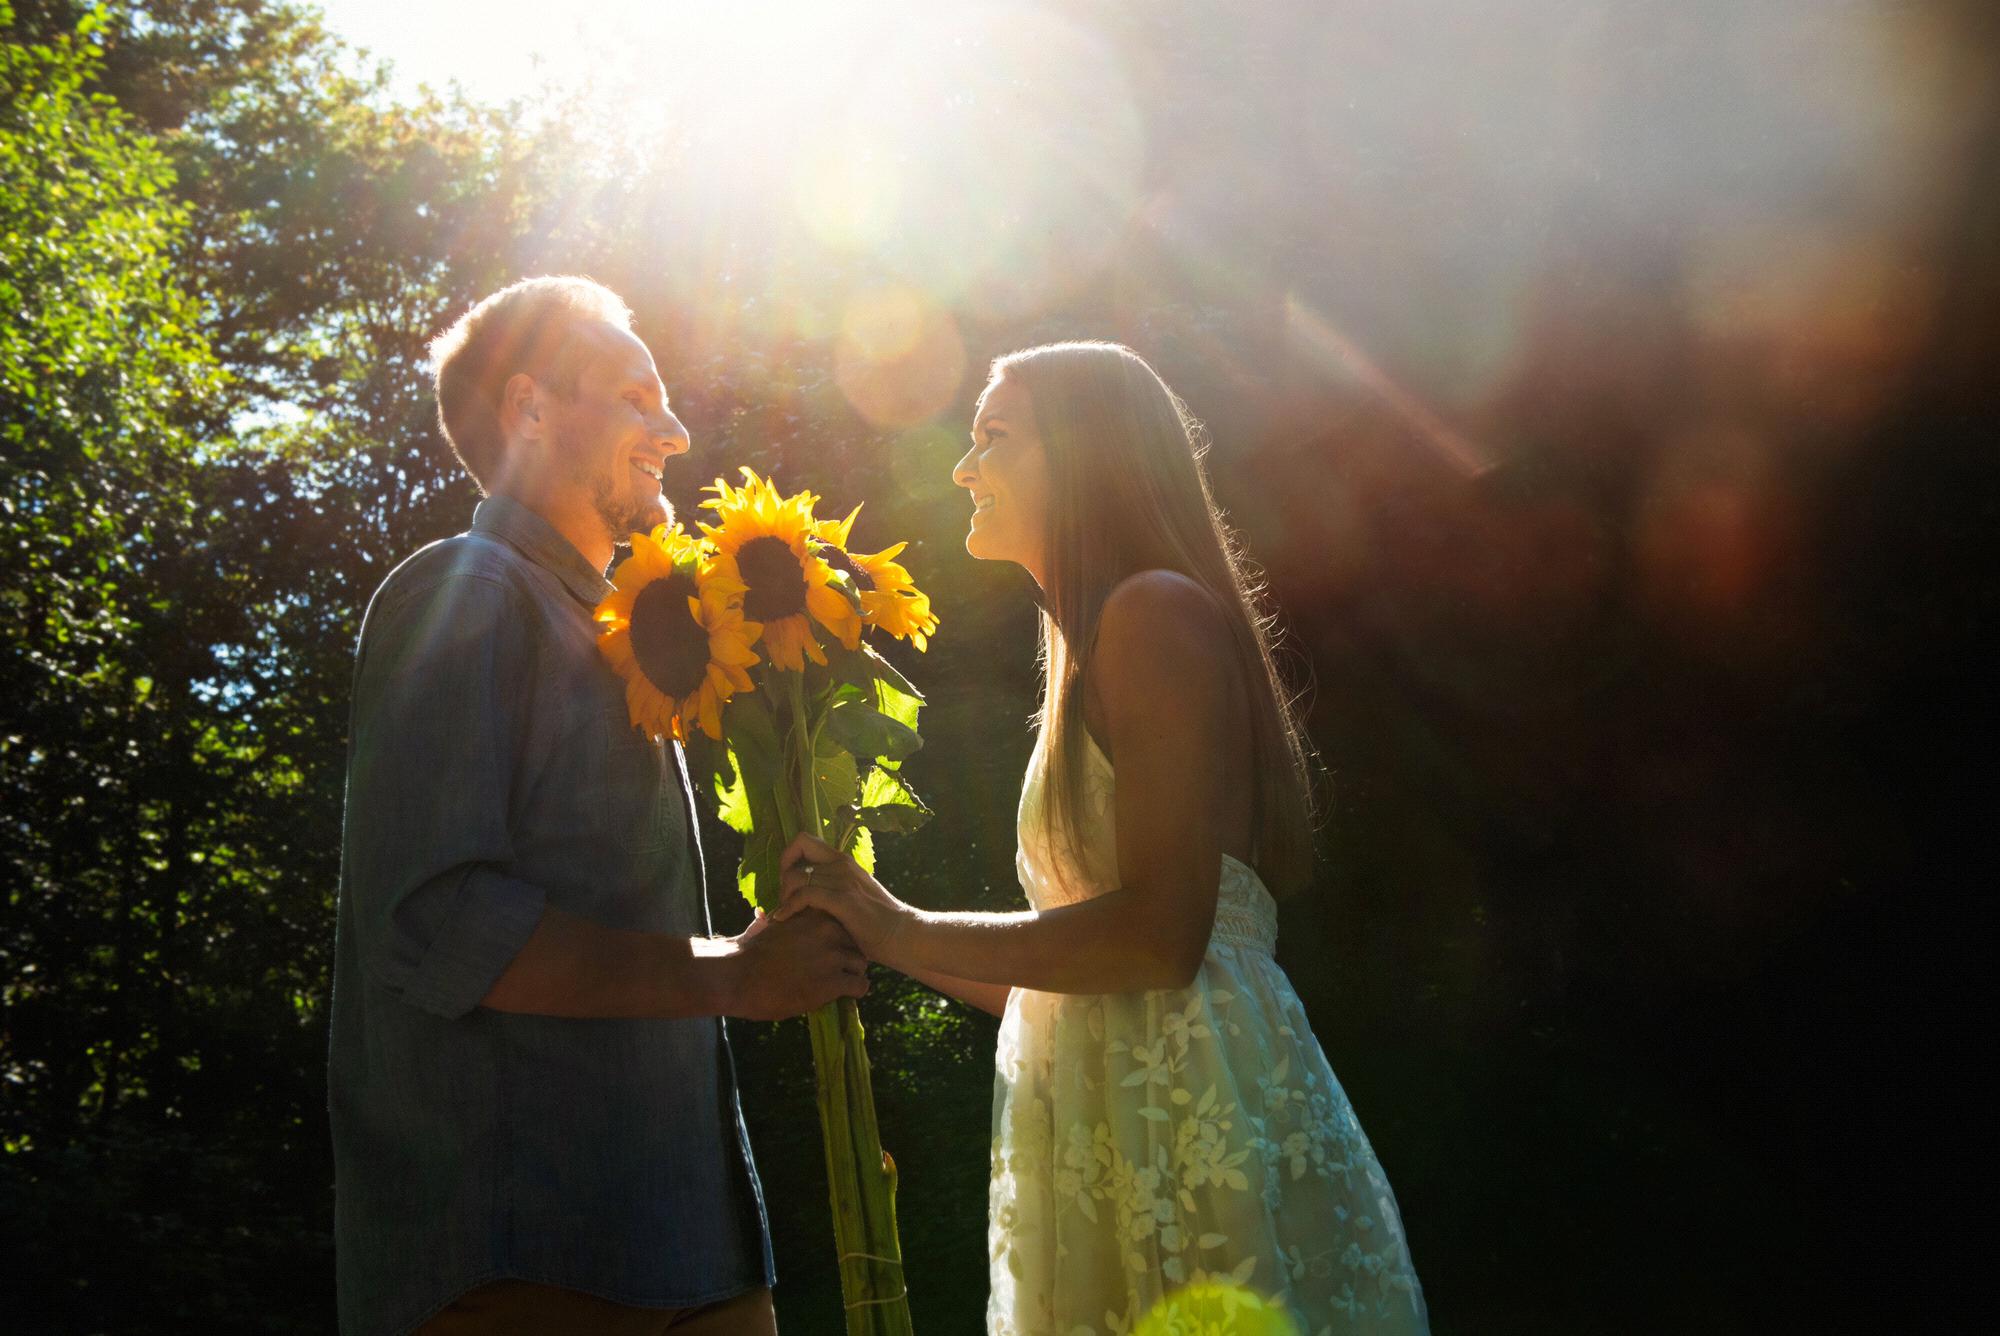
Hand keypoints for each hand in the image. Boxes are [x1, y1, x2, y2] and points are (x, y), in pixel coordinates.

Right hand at [717, 906, 867, 1020]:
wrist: (737, 977)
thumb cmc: (746, 953)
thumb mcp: (764, 927)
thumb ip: (775, 920)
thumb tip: (763, 914)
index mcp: (814, 915)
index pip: (844, 921)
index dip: (840, 937)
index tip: (834, 949)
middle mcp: (828, 931)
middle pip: (856, 941)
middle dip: (850, 954)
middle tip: (840, 968)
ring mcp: (832, 956)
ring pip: (861, 963)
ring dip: (853, 973)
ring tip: (842, 982)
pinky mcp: (832, 982)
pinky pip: (860, 985)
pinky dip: (856, 991)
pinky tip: (845, 994)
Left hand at [774, 834, 917, 963]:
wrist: (902, 936)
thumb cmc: (876, 922)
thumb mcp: (852, 895)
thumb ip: (830, 887)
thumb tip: (802, 893)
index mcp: (843, 860)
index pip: (804, 840)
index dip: (788, 857)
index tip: (788, 882)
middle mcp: (842, 864)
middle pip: (794, 859)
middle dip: (782, 882)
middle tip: (786, 903)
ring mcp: (844, 880)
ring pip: (795, 877)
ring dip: (784, 897)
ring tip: (786, 915)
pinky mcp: (843, 899)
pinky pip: (804, 895)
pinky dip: (789, 907)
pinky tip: (785, 919)